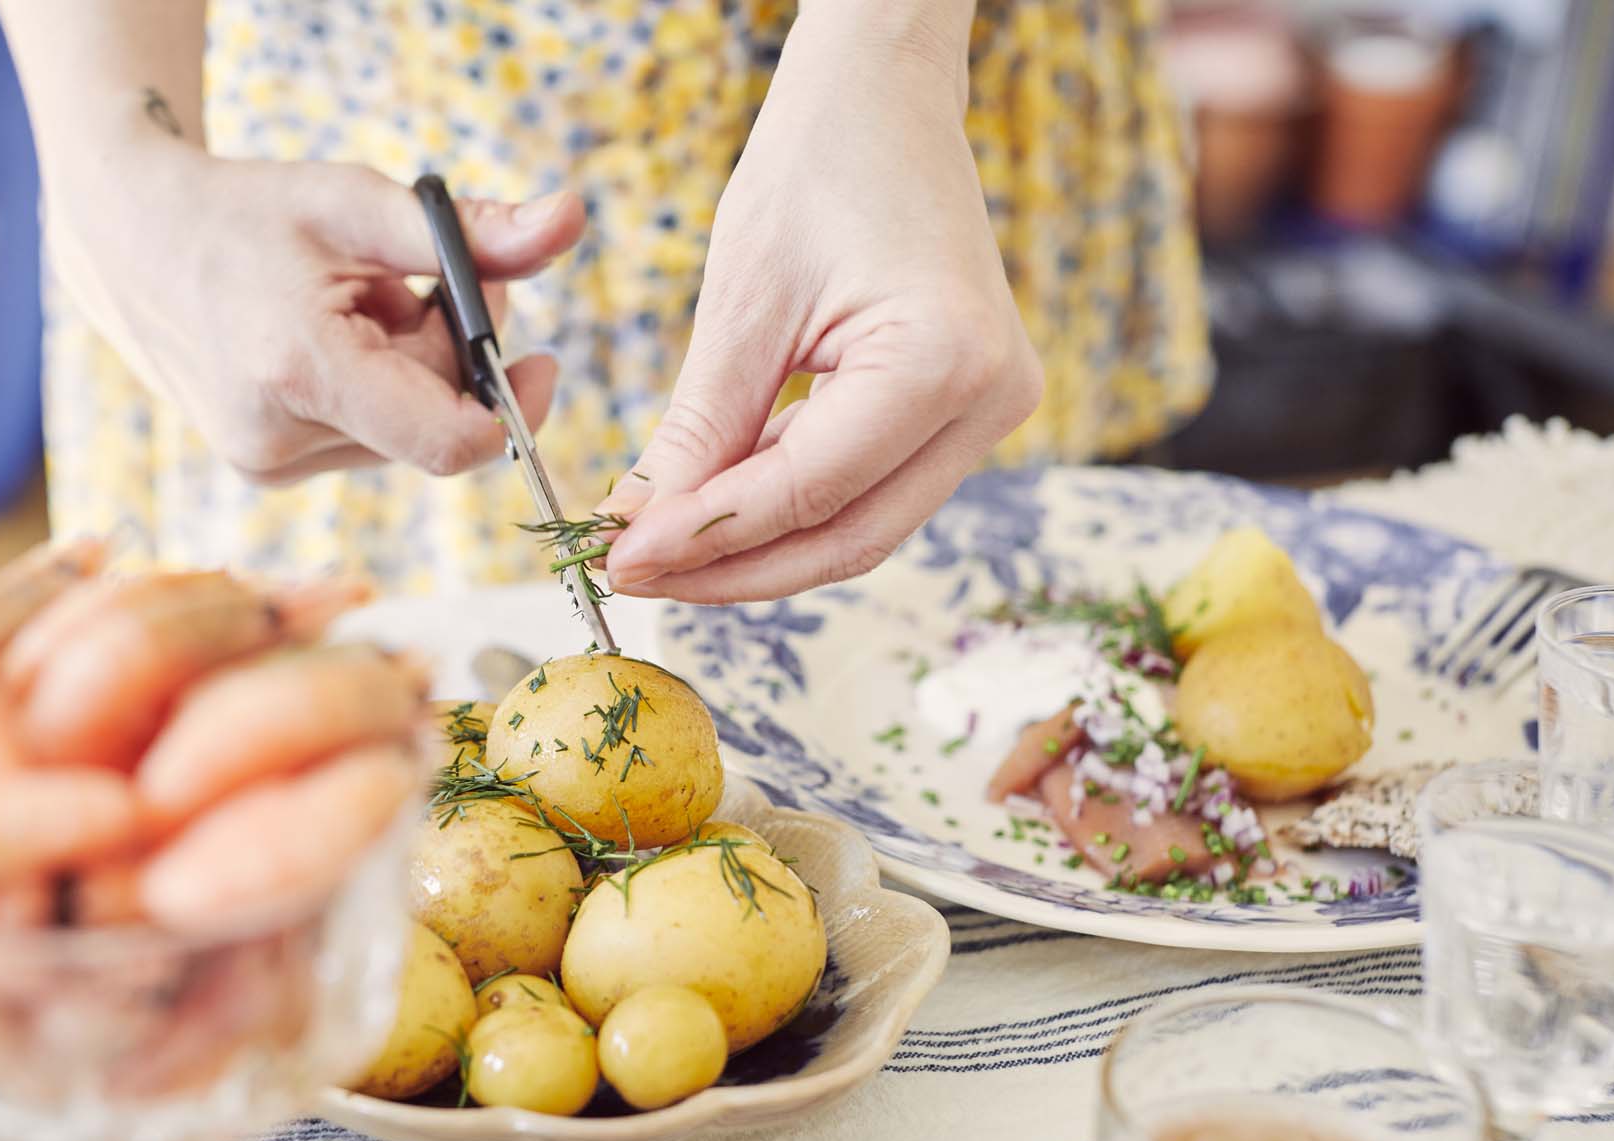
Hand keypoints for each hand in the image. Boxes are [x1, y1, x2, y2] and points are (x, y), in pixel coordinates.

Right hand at [45, 142, 585, 484]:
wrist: (131, 245)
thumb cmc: (248, 214)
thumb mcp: (359, 203)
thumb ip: (472, 230)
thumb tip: (569, 220)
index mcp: (300, 371)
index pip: (448, 442)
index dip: (508, 406)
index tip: (534, 359)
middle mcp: (278, 438)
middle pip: (433, 426)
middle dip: (452, 358)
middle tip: (417, 286)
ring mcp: (268, 465)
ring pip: (404, 436)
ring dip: (410, 373)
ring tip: (355, 308)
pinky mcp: (267, 471)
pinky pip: (369, 439)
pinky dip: (374, 392)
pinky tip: (331, 342)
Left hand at [599, 12, 1042, 601]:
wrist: (885, 96)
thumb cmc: (817, 166)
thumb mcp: (743, 304)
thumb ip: (699, 431)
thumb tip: (639, 530)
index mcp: (946, 361)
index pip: (810, 493)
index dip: (709, 538)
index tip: (622, 559)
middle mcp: (991, 400)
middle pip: (849, 537)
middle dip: (734, 567)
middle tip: (634, 571)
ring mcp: (990, 410)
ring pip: (862, 526)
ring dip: (758, 547)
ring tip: (661, 544)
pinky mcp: (965, 411)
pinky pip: (870, 487)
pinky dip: (788, 505)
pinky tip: (713, 505)